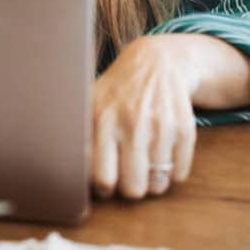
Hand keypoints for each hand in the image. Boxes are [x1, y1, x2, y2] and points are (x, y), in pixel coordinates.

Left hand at [89, 35, 198, 199]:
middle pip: (132, 189)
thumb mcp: (91, 102)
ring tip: (146, 164)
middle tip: (128, 176)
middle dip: (130, 189)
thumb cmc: (117, 91)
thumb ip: (78, 137)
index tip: (106, 180)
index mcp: (101, 117)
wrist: (157, 61)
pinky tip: (163, 154)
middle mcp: (131, 121)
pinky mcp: (184, 128)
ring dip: (152, 182)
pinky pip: (180, 173)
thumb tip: (65, 176)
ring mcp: (160, 125)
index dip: (104, 187)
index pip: (101, 178)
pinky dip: (173, 172)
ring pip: (157, 185)